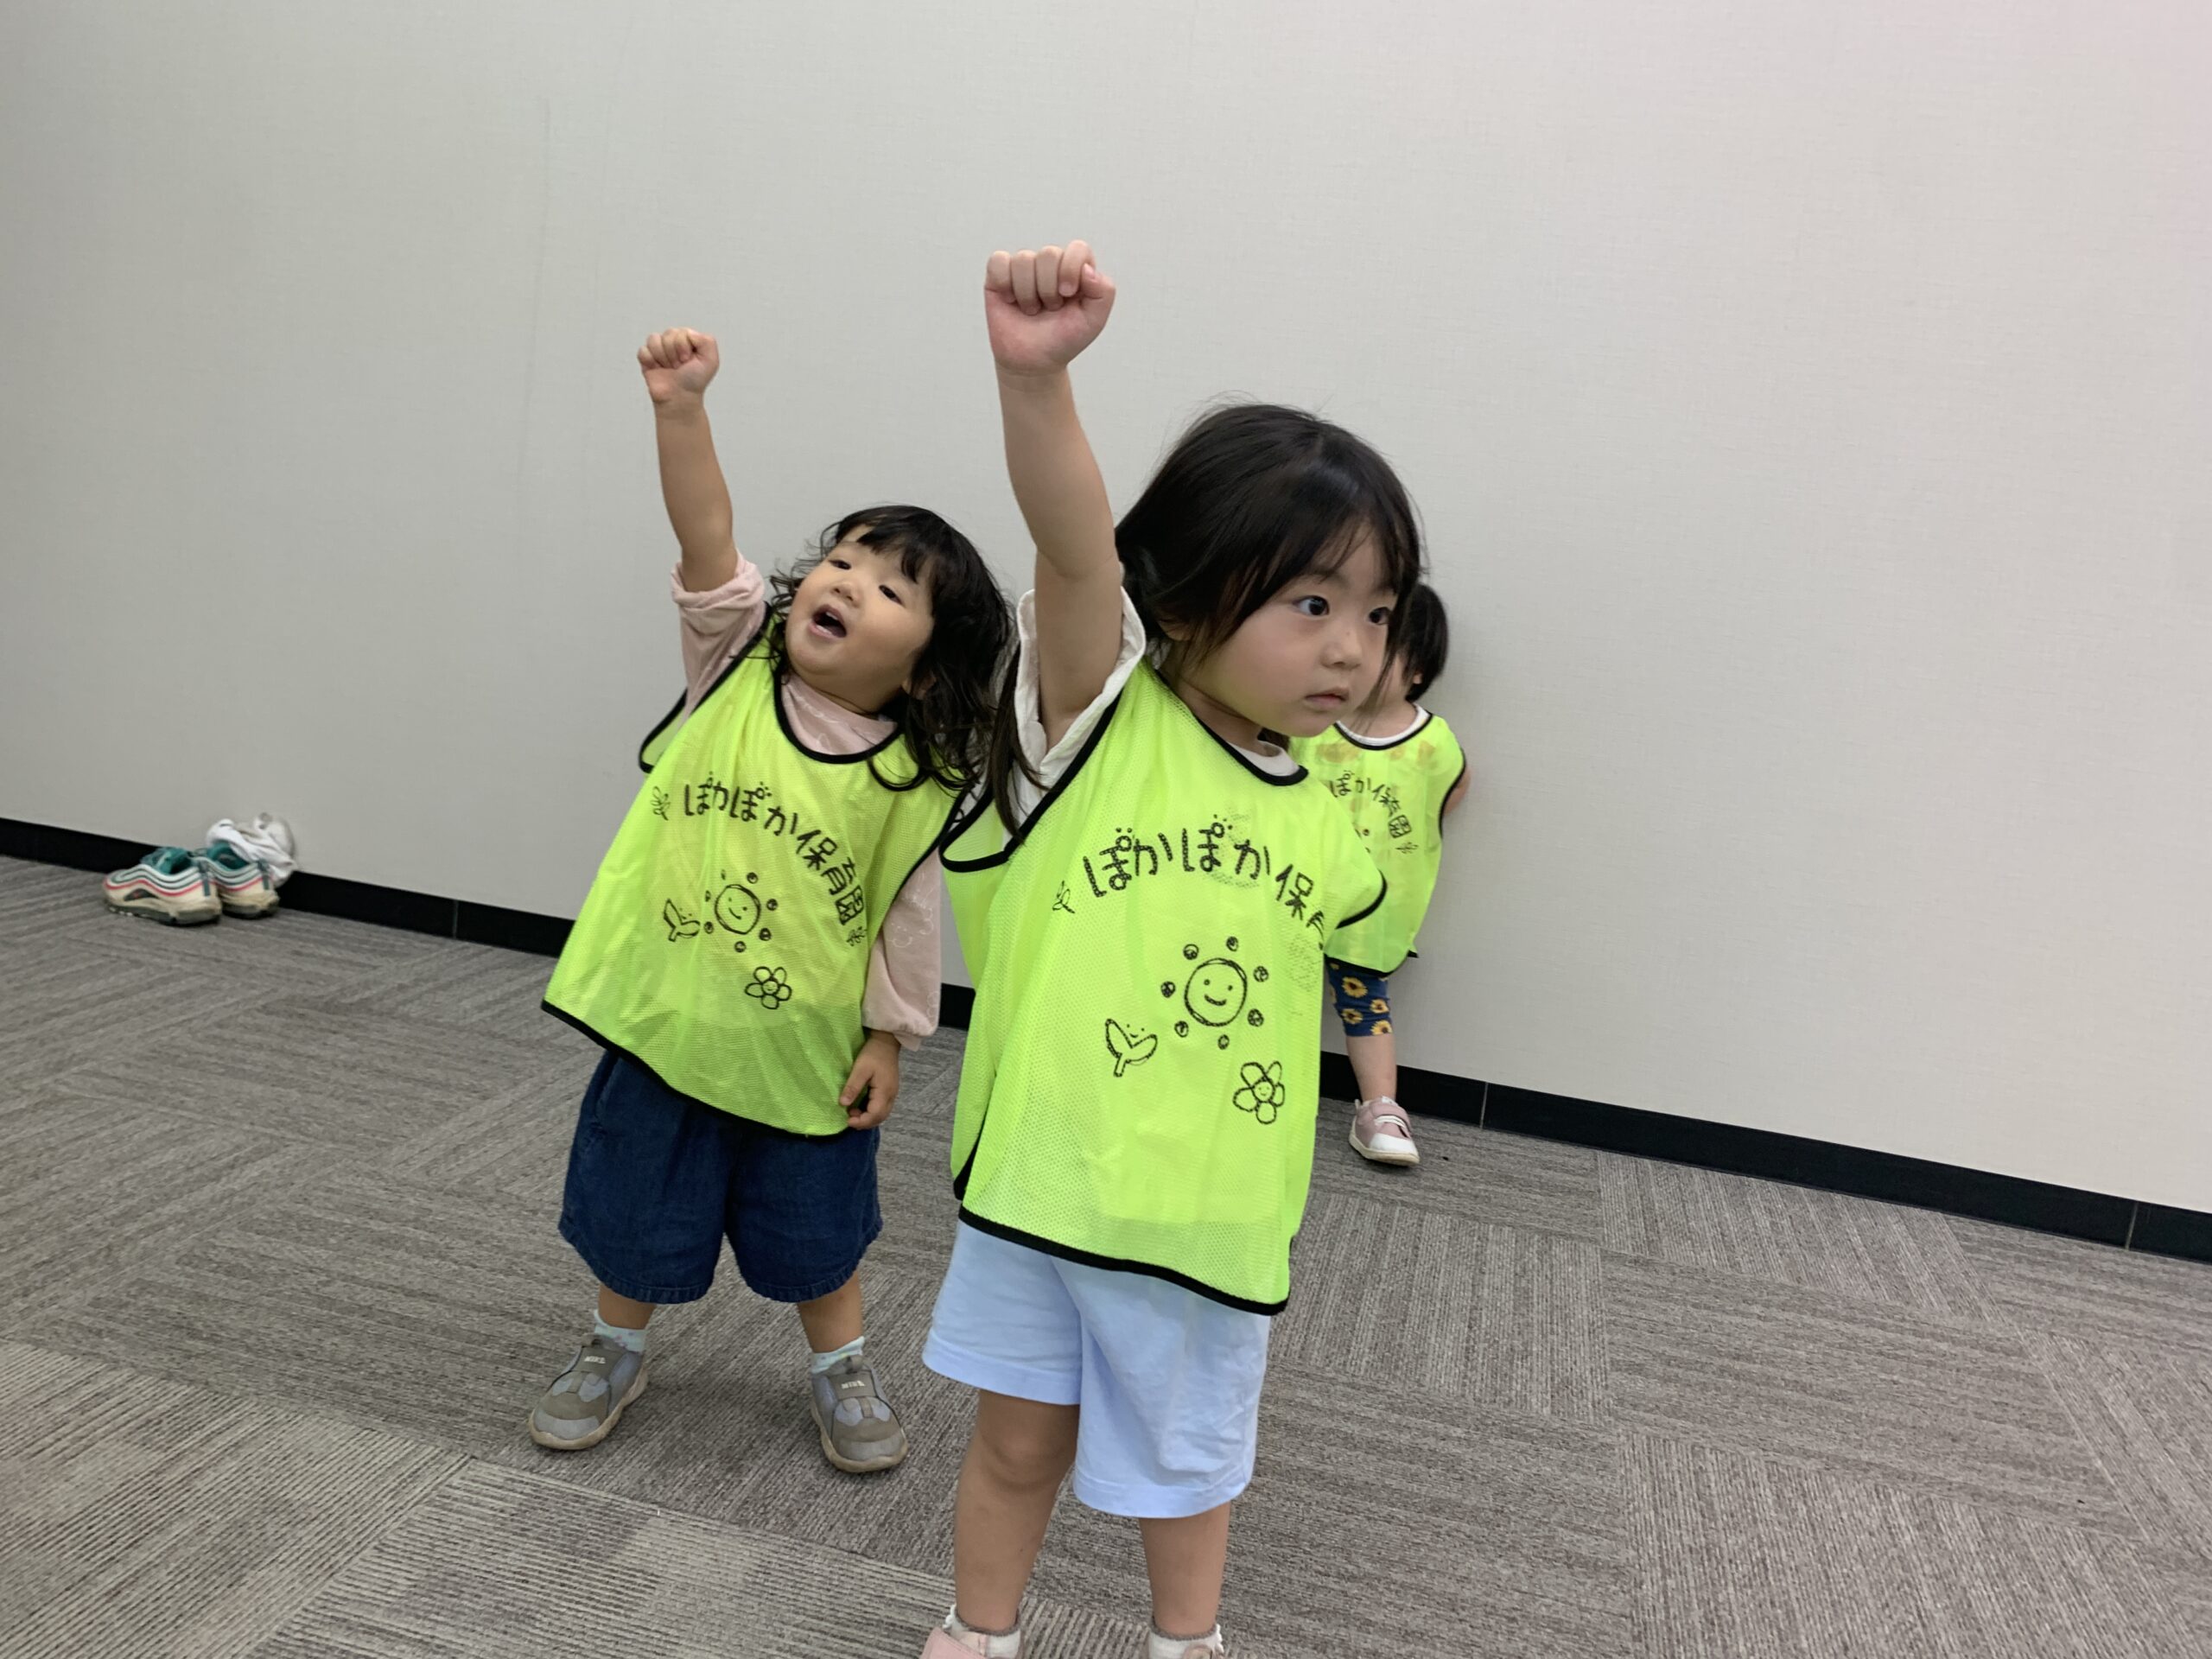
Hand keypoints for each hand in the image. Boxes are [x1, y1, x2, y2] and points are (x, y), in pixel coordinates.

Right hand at [639, 327, 718, 405]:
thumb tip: (689, 333)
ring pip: (653, 339)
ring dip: (662, 356)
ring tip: (669, 368)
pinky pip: (643, 350)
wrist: (680, 397)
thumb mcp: (711, 361)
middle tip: (678, 366)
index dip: (684, 347)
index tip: (688, 361)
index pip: (681, 332)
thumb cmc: (695, 381)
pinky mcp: (647, 358)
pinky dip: (650, 361)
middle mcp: (673, 342)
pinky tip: (657, 368)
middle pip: (668, 334)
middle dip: (674, 353)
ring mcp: (659, 349)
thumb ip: (707, 341)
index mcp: (688, 340)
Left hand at [839, 1031, 901, 1129]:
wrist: (886, 1042)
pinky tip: (861, 1107)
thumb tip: (843, 1104)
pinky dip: (872, 1112)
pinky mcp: (890, 1090)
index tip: (847, 1120)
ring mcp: (892, 1093)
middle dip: (865, 1122)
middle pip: (880, 1117)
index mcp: (885, 1092)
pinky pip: (882, 1107)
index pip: (875, 1115)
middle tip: (849, 1118)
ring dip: (868, 1118)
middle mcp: (891, 1096)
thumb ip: (853, 1087)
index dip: (861, 1121)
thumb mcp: (860, 1069)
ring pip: (882, 1114)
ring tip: (853, 1113)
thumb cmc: (873, 1054)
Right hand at [985, 241, 1115, 376]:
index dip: (1071, 268)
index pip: (1078, 248)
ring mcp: (1024, 268)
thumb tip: (1087, 269)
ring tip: (1032, 309)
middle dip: (1049, 288)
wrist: (1033, 362)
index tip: (1067, 294)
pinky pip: (998, 261)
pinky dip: (1005, 283)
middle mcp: (1051, 264)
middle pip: (1049, 253)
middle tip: (1049, 308)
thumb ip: (1104, 292)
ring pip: (1024, 259)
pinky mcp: (999, 275)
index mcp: (1076, 270)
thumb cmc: (1063, 339)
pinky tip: (1011, 300)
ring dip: (1028, 292)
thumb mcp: (1094, 321)